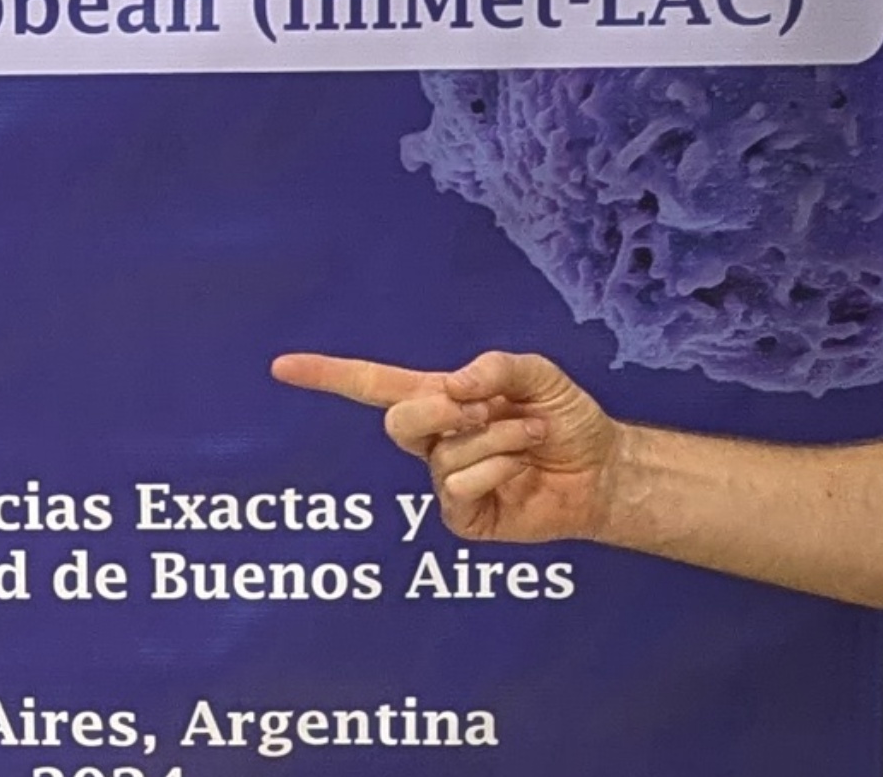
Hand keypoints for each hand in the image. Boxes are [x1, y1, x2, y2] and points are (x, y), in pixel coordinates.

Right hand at [271, 349, 618, 544]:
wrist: (601, 466)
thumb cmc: (565, 416)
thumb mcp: (538, 375)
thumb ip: (496, 368)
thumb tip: (452, 384)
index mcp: (443, 399)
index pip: (375, 385)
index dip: (329, 375)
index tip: (281, 365)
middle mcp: (436, 440)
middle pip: (399, 421)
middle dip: (443, 408)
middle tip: (491, 409)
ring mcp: (446, 481)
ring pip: (444, 453)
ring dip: (498, 438)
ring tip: (530, 438)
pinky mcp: (463, 517)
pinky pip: (460, 487)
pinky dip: (498, 469)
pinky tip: (521, 470)